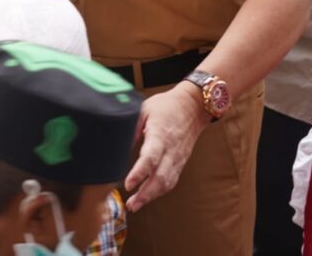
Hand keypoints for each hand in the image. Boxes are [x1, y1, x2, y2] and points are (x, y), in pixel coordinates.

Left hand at [124, 84, 210, 211]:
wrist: (193, 107)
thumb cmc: (166, 106)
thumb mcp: (144, 109)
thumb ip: (132, 127)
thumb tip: (119, 144)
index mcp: (160, 134)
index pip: (151, 157)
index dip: (139, 173)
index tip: (128, 184)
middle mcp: (171, 149)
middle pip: (160, 177)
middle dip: (145, 194)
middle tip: (130, 204)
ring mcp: (177, 157)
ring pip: (167, 182)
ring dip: (151, 196)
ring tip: (135, 205)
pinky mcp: (180, 161)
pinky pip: (171, 180)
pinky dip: (159, 191)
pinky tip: (148, 196)